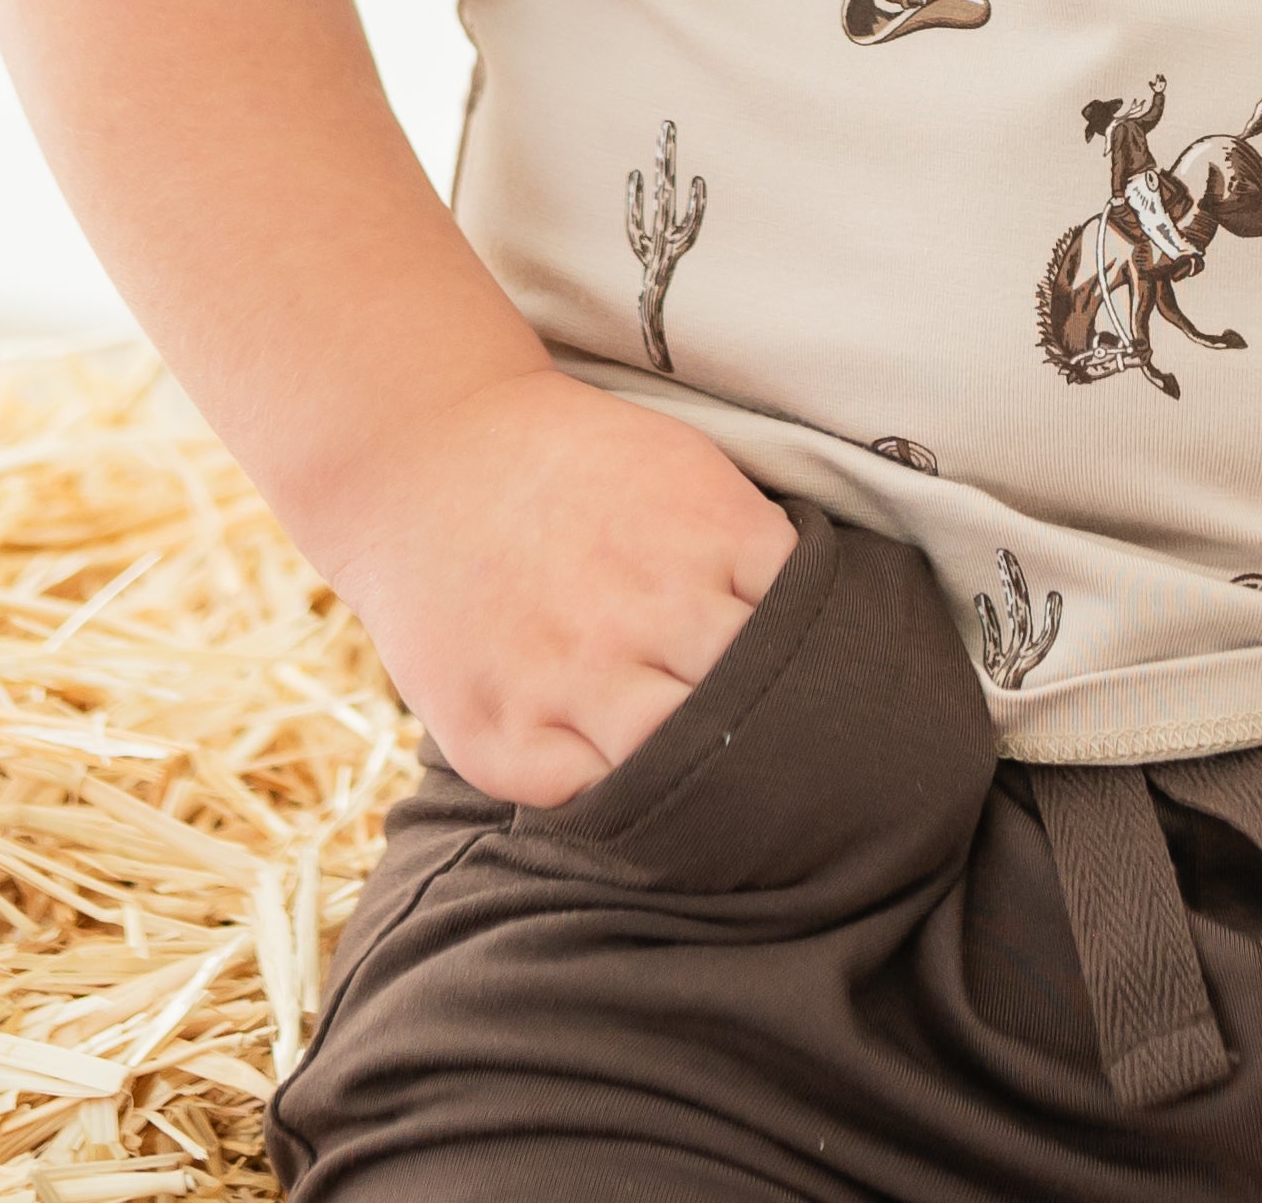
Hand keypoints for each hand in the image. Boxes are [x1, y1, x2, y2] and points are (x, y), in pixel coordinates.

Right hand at [321, 370, 797, 804]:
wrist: (432, 454)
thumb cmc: (575, 464)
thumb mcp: (686, 469)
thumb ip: (749, 549)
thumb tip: (822, 621)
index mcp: (713, 539)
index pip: (809, 630)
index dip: (824, 666)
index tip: (829, 693)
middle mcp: (649, 614)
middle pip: (752, 707)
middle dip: (772, 733)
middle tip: (786, 764)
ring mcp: (572, 680)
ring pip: (678, 768)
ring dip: (700, 780)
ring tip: (712, 789)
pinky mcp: (504, 737)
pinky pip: (589, 804)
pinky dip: (621, 807)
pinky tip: (636, 792)